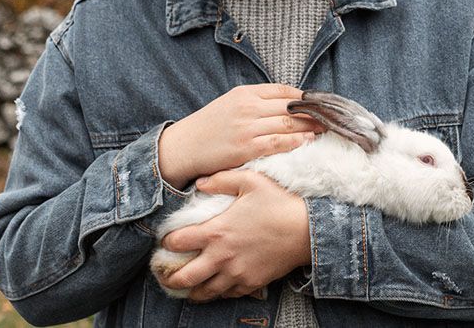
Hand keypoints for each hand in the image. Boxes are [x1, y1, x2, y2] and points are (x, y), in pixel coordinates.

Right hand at [158, 84, 323, 188]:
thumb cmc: (209, 126)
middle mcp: (248, 107)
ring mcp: (247, 128)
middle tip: (332, 117)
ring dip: (311, 126)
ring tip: (326, 129)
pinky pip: (278, 142)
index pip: (283, 90)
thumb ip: (255, 102)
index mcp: (245, 93)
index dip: (306, 97)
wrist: (183, 147)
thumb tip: (287, 103)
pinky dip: (296, 141)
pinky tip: (309, 141)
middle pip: (290, 107)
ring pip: (288, 124)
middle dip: (314, 112)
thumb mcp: (230, 104)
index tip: (320, 104)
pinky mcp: (246, 148)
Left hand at [159, 170, 311, 301]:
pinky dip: (218, 292)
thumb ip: (221, 179)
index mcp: (217, 231)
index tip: (166, 241)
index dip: (167, 242)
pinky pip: (228, 294)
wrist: (308, 229)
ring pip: (205, 292)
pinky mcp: (252, 283)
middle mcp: (222, 257)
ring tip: (186, 288)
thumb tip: (200, 182)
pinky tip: (215, 286)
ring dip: (192, 290)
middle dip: (170, 277)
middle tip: (164, 275)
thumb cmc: (279, 202)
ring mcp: (237, 273)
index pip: (178, 242)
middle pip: (185, 276)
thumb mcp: (250, 180)